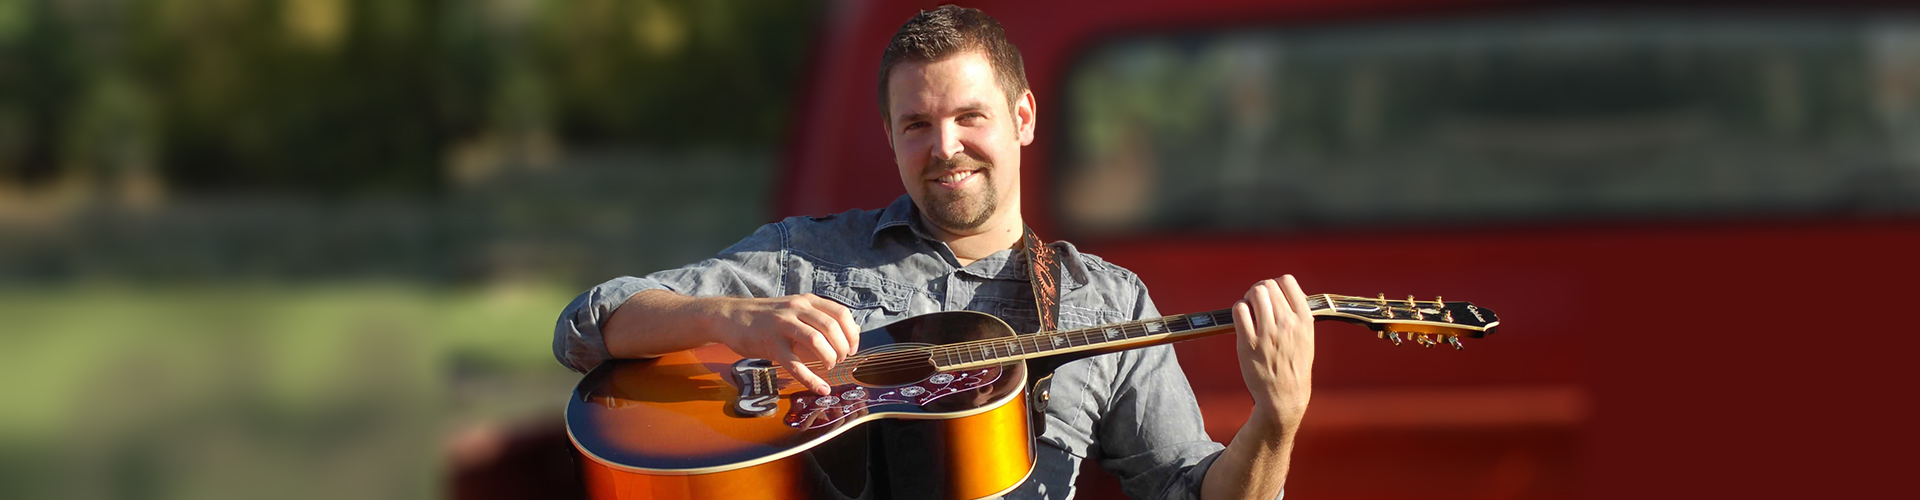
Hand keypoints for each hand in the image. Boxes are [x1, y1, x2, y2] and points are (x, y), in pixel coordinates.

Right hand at [712, 294, 861, 394]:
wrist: (731, 316)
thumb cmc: (768, 318)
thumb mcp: (796, 310)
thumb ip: (821, 319)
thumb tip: (854, 331)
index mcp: (807, 301)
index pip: (841, 313)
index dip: (852, 334)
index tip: (852, 349)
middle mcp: (797, 309)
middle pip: (832, 327)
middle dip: (842, 348)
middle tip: (840, 360)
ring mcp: (782, 325)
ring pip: (816, 340)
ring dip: (829, 357)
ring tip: (829, 367)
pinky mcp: (770, 343)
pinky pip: (795, 364)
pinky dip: (811, 379)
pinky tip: (820, 388)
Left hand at [1230, 275, 1314, 430]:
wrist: (1284, 396)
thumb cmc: (1294, 367)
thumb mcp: (1306, 338)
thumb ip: (1297, 315)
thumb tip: (1282, 294)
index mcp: (1304, 320)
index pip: (1287, 281)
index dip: (1276, 284)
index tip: (1272, 294)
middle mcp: (1287, 323)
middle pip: (1267, 285)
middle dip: (1259, 290)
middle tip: (1256, 302)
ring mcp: (1267, 332)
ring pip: (1254, 293)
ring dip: (1248, 298)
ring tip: (1249, 309)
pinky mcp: (1248, 342)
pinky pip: (1239, 310)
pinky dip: (1239, 309)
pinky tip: (1243, 319)